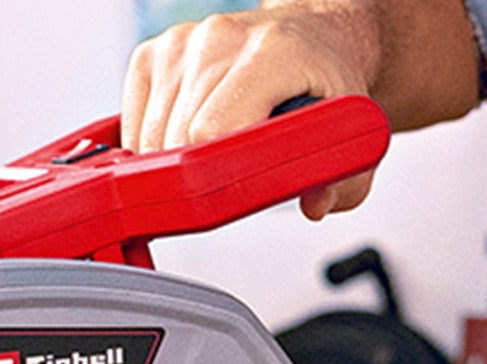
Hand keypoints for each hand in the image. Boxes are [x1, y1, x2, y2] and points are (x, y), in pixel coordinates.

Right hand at [121, 7, 379, 218]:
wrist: (309, 39)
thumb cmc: (323, 84)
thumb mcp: (352, 133)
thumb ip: (342, 178)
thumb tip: (314, 202)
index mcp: (275, 52)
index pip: (212, 128)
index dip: (212, 172)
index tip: (221, 195)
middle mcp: (222, 38)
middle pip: (177, 139)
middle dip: (196, 175)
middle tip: (229, 179)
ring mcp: (183, 43)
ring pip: (149, 137)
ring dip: (174, 164)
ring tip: (214, 155)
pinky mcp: (154, 53)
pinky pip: (133, 123)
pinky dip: (152, 146)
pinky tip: (187, 139)